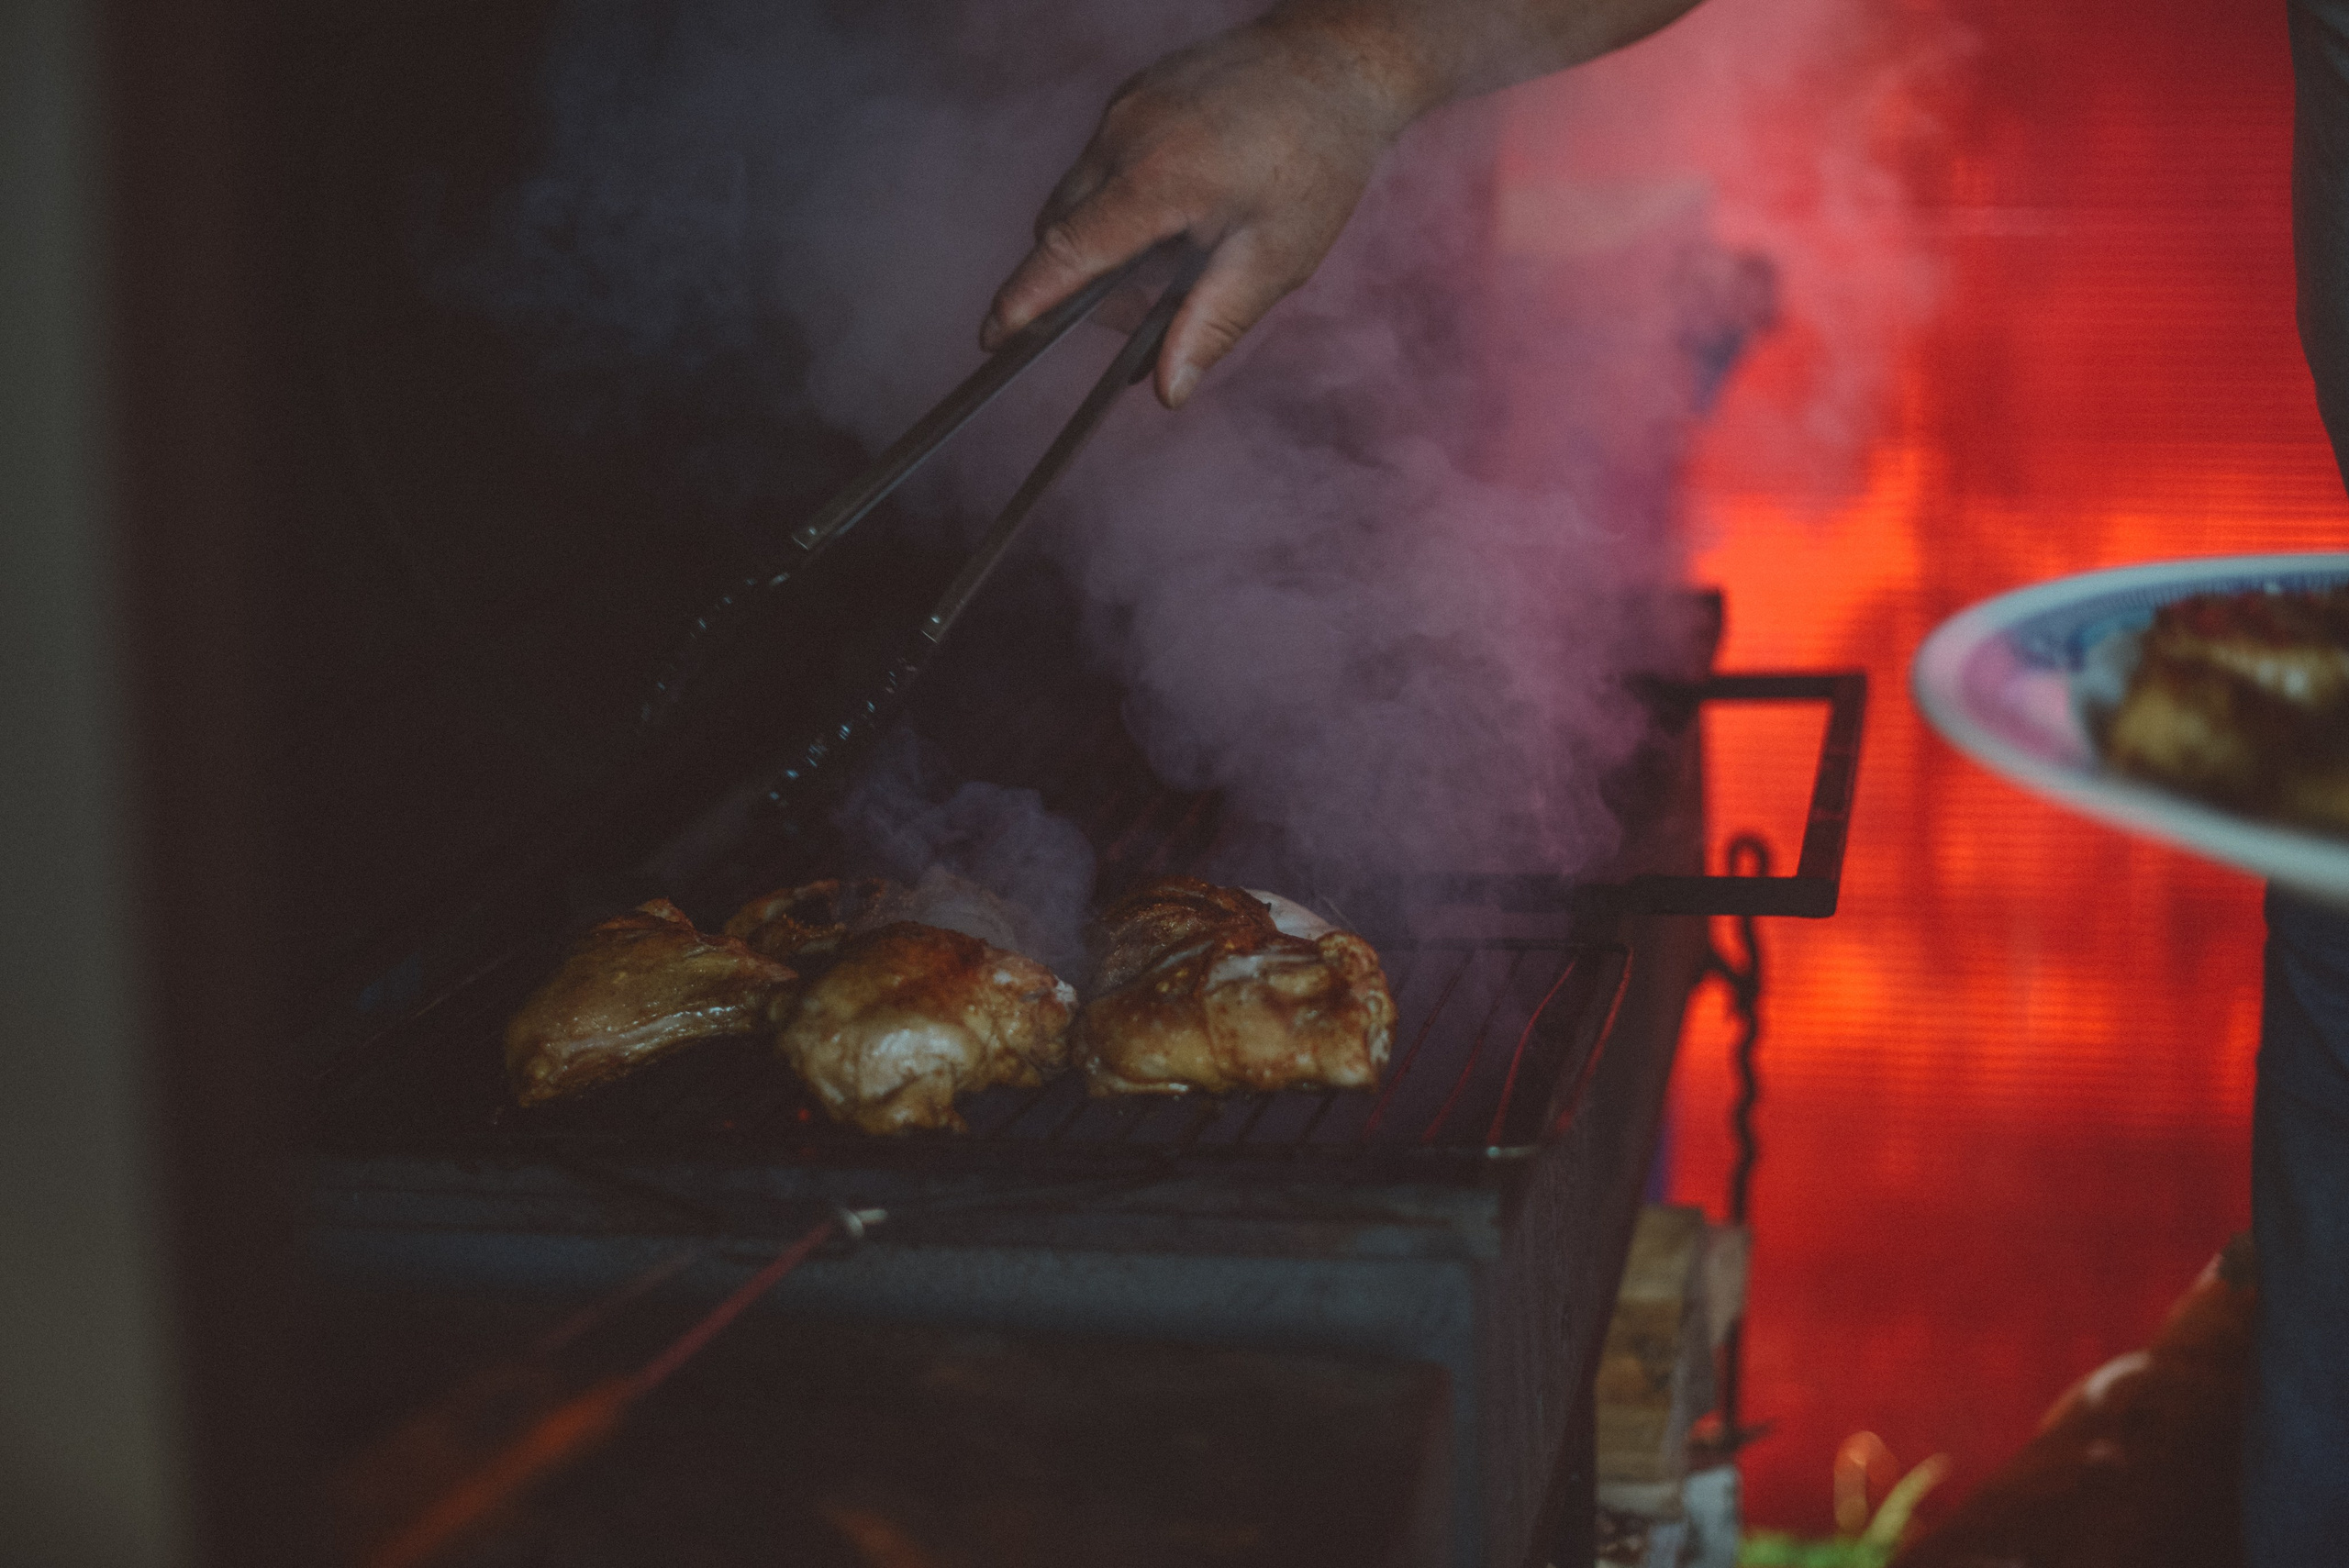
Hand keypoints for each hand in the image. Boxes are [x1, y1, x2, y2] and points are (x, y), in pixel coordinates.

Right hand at [981, 18, 1432, 407]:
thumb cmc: (1319, 160)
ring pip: (1078, 196)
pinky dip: (1123, 200)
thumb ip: (1213, 324)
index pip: (1066, 253)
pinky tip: (1188, 208)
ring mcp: (1125, 106)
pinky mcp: (1134, 92)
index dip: (1023, 301)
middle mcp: (1125, 134)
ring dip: (1108, 240)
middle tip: (1153, 306)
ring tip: (1186, 251)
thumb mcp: (1276, 256)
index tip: (992, 338)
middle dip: (1086, 283)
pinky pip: (1102, 161)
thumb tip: (1167, 390)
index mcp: (1157, 179)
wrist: (1338, 61)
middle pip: (1060, 230)